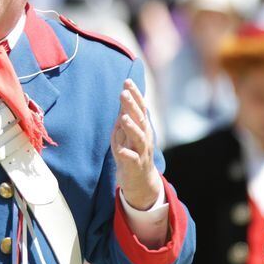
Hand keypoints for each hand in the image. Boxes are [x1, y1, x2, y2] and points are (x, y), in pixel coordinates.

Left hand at [111, 79, 162, 209]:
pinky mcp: (136, 166)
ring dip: (131, 127)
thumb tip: (123, 96)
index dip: (135, 95)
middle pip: (139, 119)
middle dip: (132, 106)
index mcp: (142, 127)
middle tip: (123, 93)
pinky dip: (126, 154)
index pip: (140, 108)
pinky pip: (132, 159)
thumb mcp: (126, 133)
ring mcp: (141, 152)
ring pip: (138, 138)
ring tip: (123, 118)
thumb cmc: (131, 153)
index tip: (127, 81)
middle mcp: (144, 137)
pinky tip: (119, 149)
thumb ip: (125, 115)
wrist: (141, 182)